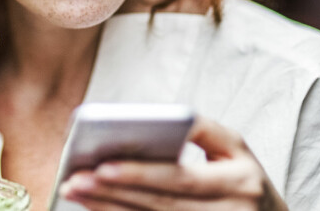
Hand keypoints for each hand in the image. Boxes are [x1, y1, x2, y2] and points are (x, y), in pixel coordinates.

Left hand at [59, 116, 287, 210]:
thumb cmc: (244, 178)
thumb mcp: (236, 149)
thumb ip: (203, 130)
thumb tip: (164, 117)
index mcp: (239, 181)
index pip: (181, 178)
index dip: (140, 173)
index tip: (102, 165)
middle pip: (160, 204)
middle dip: (112, 193)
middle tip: (74, 180)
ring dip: (109, 209)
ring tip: (75, 191)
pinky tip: (99, 209)